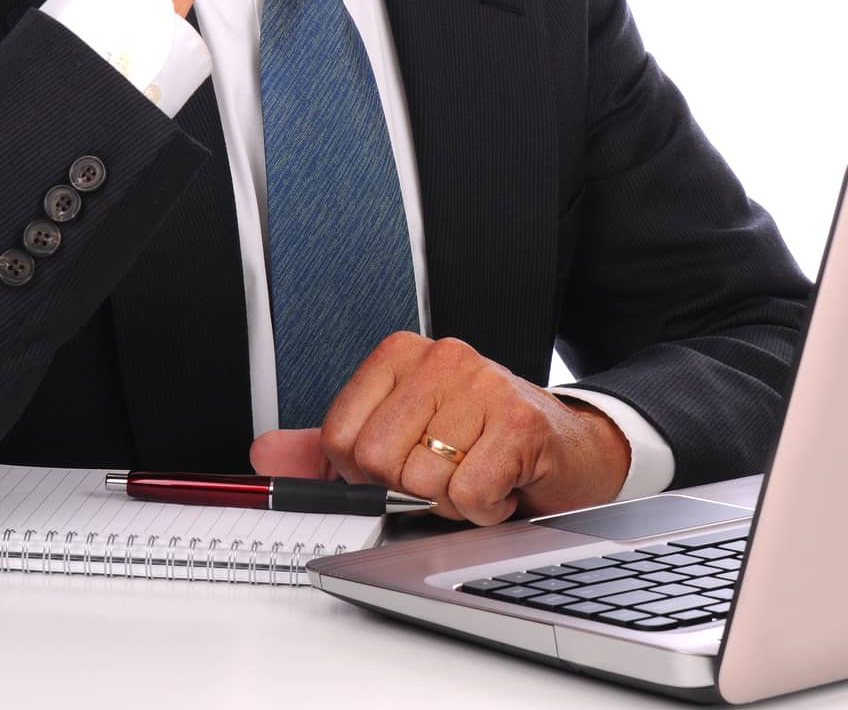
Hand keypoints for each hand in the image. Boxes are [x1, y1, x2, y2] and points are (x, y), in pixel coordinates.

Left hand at [249, 333, 631, 525]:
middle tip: (444, 472)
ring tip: (476, 473)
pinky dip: (484, 508)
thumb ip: (327, 449)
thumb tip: (266, 453)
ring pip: (422, 480)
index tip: (400, 464)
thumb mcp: (399, 439)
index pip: (338, 435)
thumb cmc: (479, 442)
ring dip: (451, 500)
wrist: (565, 448)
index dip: (363, 472)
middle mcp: (441, 357)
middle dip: (408, 488)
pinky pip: (469, 493)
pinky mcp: (519, 421)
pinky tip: (501, 482)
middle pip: (376, 460)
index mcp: (400, 355)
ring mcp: (482, 383)